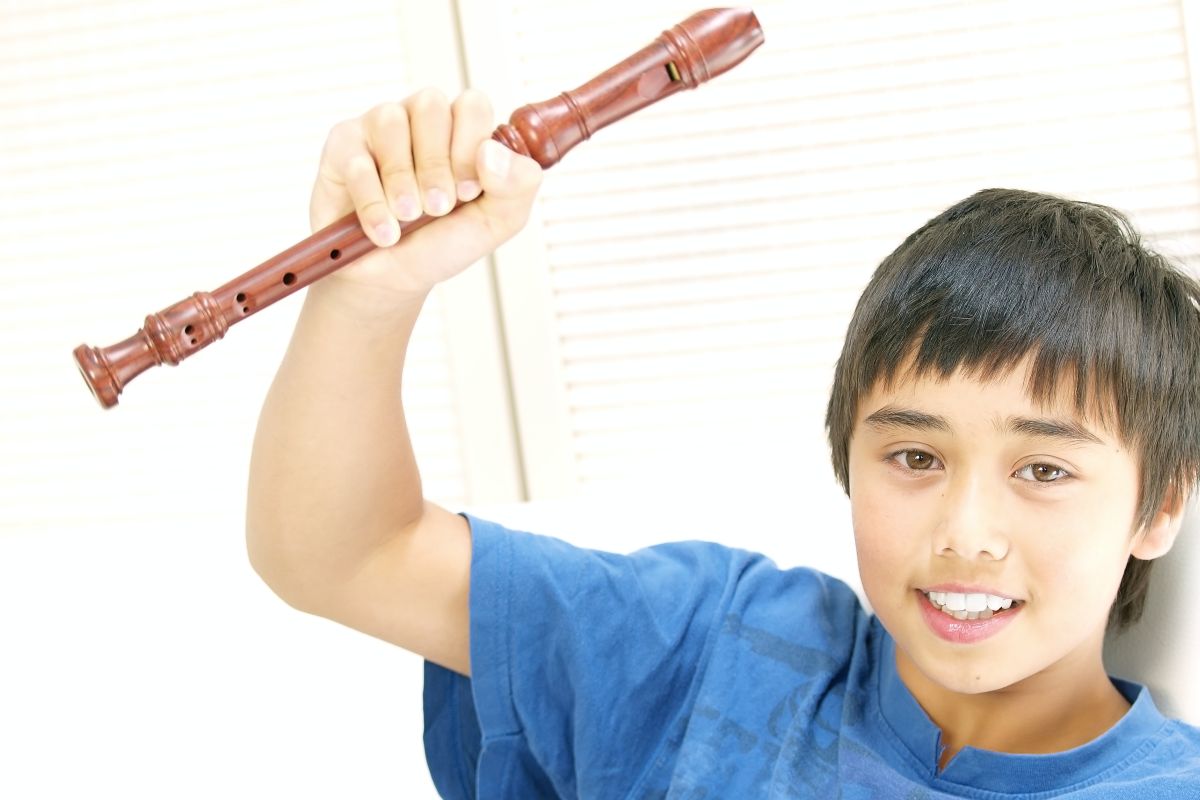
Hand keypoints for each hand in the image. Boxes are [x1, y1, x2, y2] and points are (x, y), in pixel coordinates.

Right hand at [308, 88, 541, 298]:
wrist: (393, 277)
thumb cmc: (442, 241)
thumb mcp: (497, 221)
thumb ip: (518, 186)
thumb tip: (492, 153)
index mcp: (460, 129)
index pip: (472, 104)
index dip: (471, 146)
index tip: (469, 192)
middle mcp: (420, 119)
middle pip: (430, 104)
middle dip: (438, 165)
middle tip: (438, 207)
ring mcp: (379, 128)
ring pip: (391, 123)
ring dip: (404, 181)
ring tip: (408, 218)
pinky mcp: (343, 147)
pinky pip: (356, 159)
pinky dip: (373, 203)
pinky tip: (384, 232)